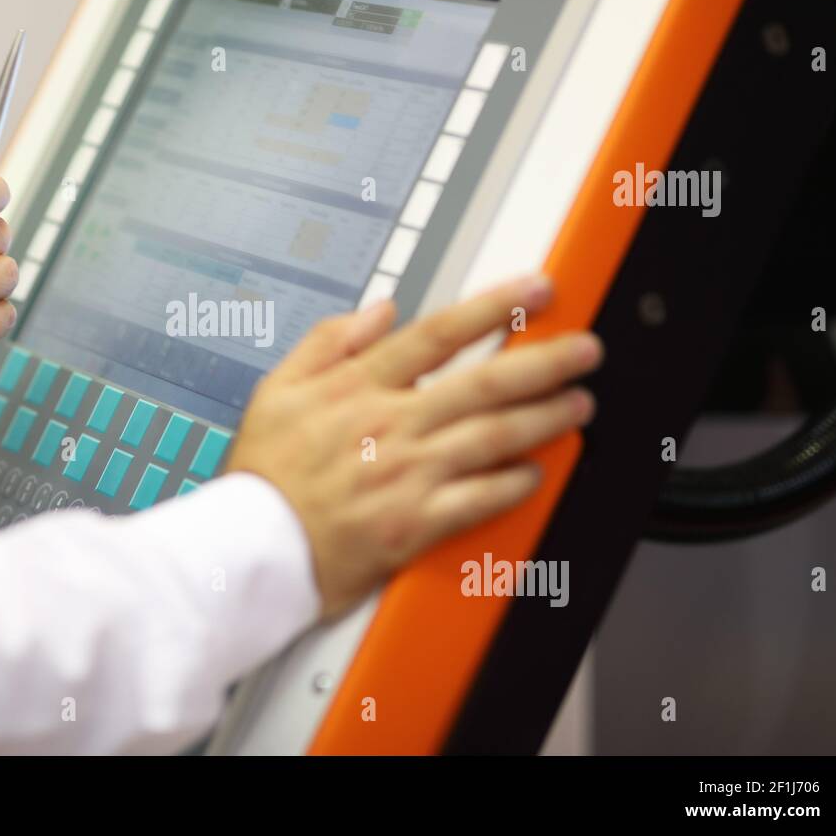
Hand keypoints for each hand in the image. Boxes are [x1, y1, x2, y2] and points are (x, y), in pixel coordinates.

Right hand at [226, 275, 602, 616]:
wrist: (250, 546)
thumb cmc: (262, 473)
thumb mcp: (276, 387)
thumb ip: (331, 341)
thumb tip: (380, 309)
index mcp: (359, 387)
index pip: (441, 334)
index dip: (496, 307)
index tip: (536, 289)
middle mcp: (391, 425)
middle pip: (485, 383)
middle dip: (545, 361)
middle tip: (585, 350)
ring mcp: (407, 475)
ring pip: (493, 437)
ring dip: (545, 418)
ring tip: (579, 403)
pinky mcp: (414, 524)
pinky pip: (478, 500)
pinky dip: (512, 484)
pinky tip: (535, 472)